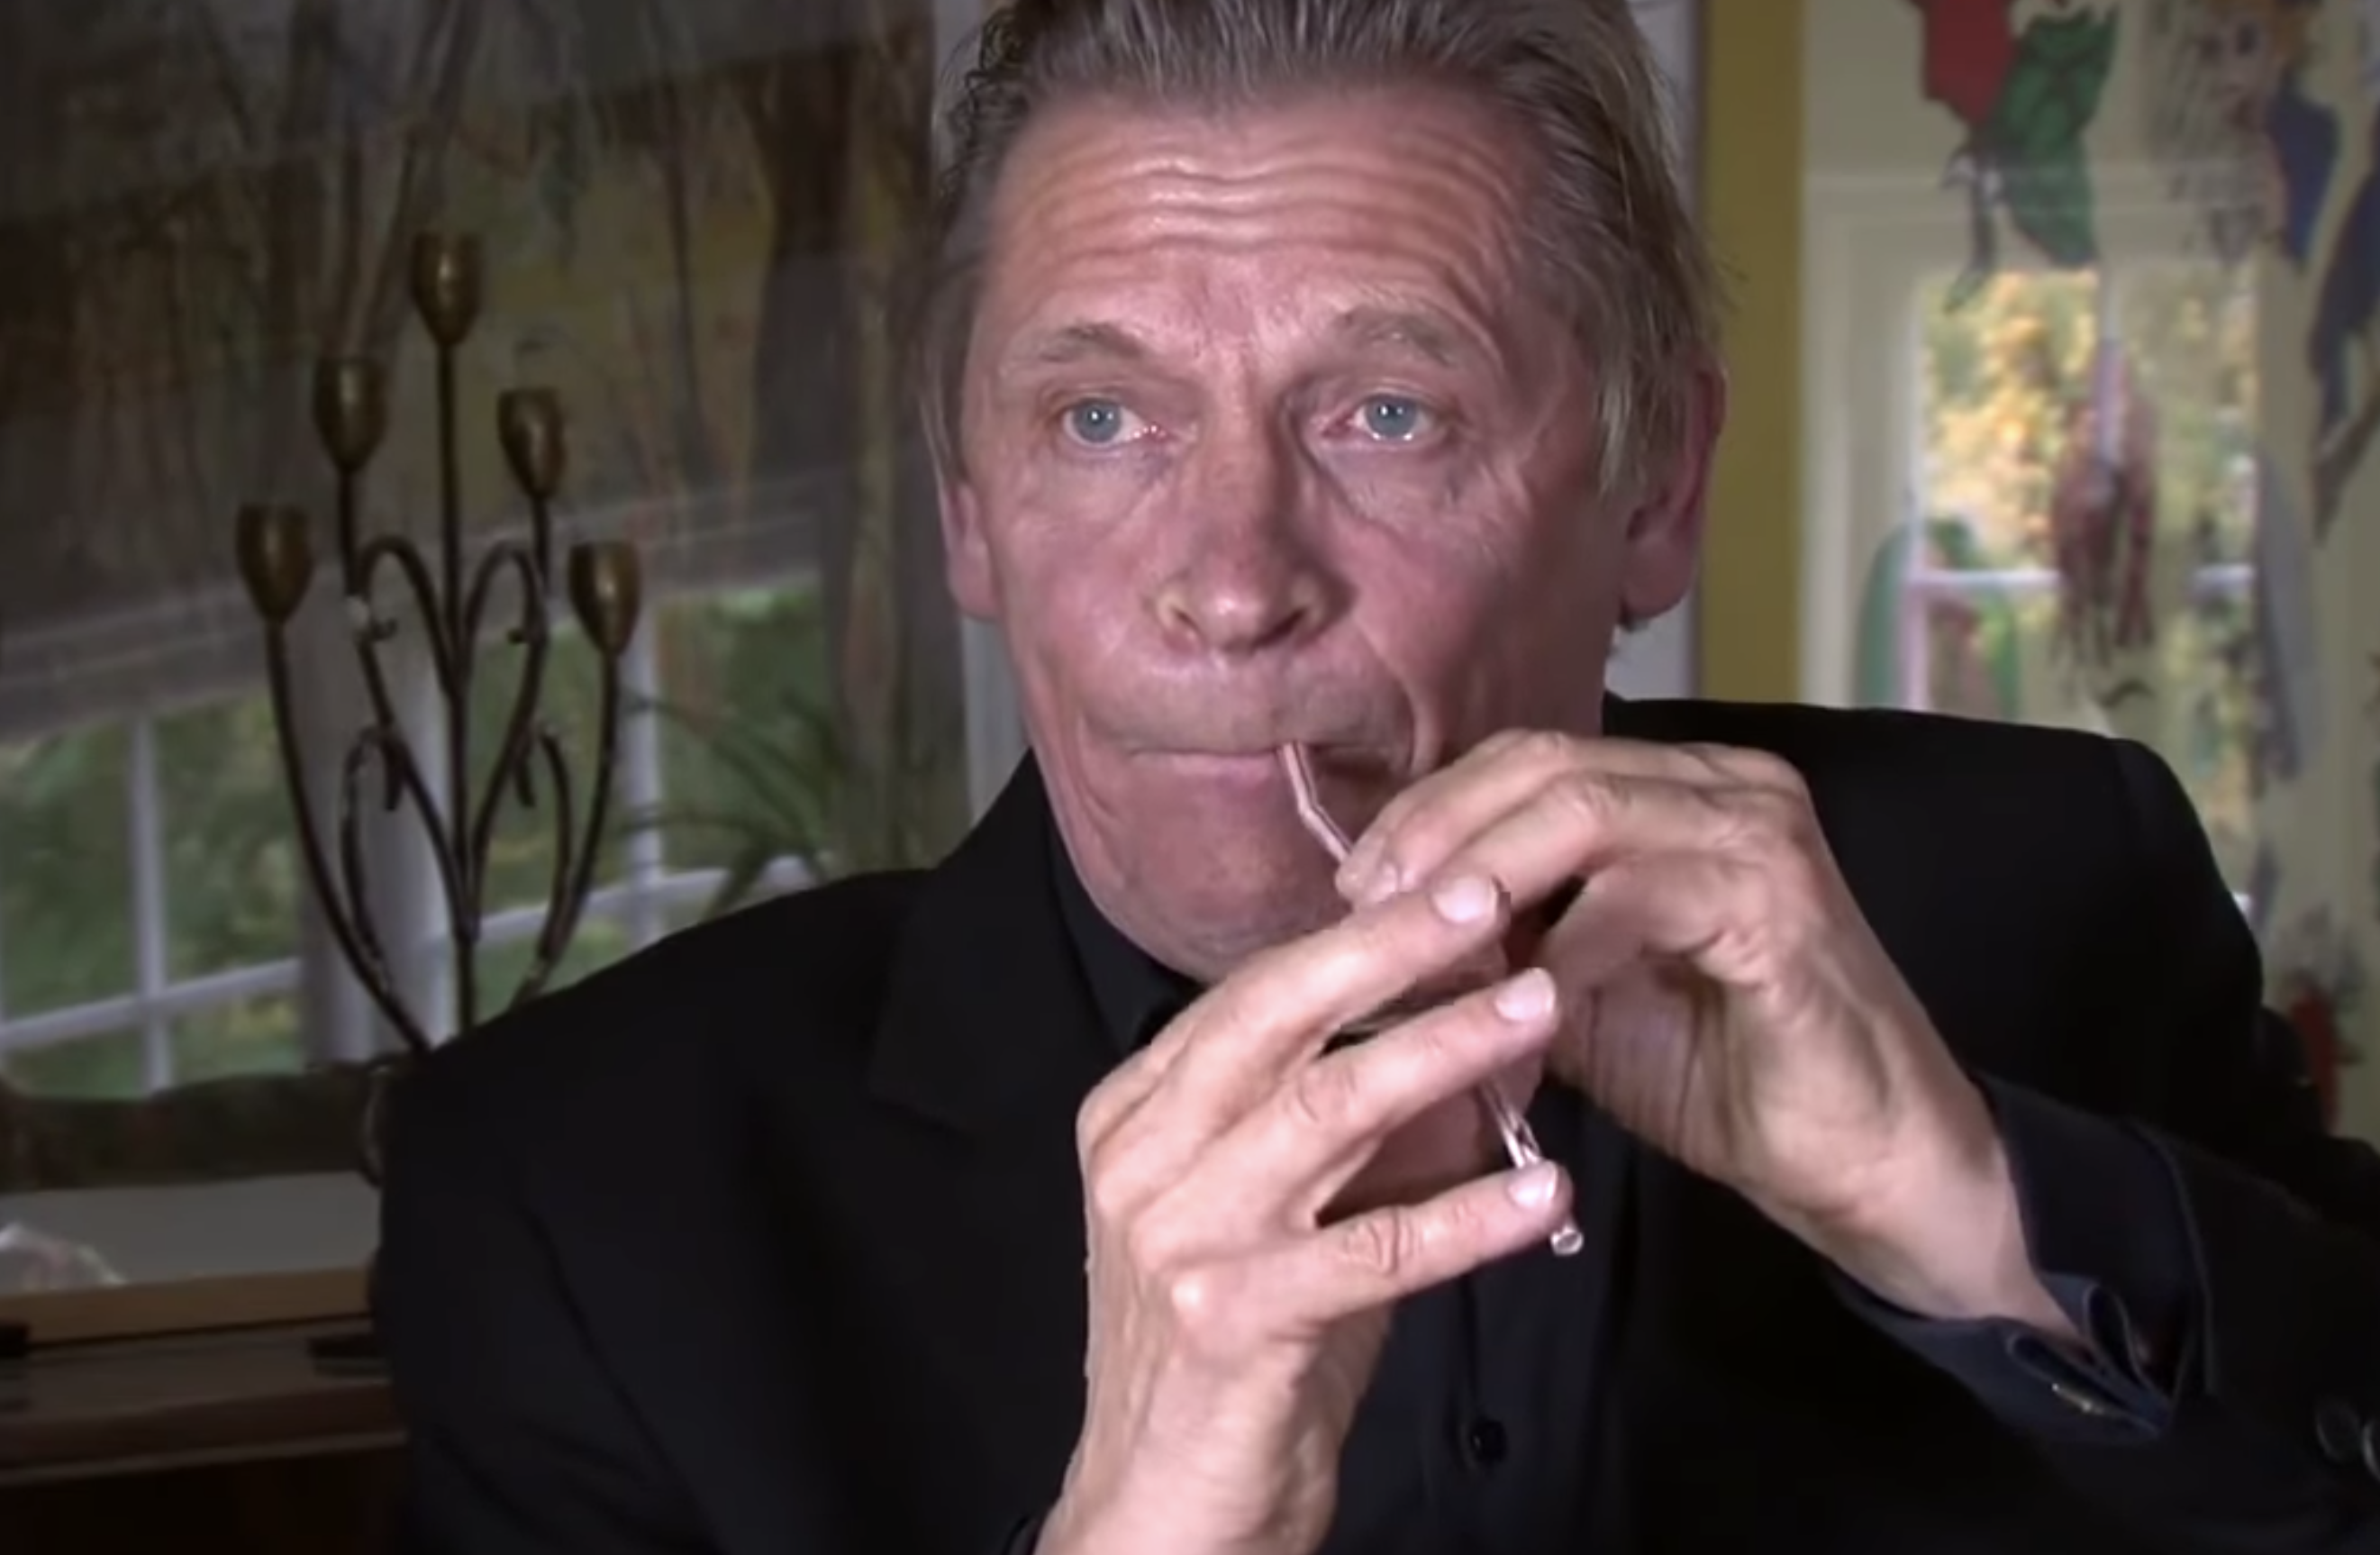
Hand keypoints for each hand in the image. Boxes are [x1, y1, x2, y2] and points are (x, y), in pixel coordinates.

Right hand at [1042, 876, 1576, 1554]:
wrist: (1167, 1511)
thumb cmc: (1240, 1352)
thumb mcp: (1293, 1215)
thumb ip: (1372, 1130)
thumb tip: (1487, 1030)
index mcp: (1139, 1111)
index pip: (1255, 992)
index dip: (1361, 934)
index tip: (1460, 881)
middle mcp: (1143, 1156)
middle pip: (1275, 1018)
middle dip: (1389, 950)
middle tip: (1493, 894)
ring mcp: (1179, 1236)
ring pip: (1325, 1110)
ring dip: (1444, 1051)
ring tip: (1539, 1008)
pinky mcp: (1232, 1321)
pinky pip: (1372, 1249)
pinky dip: (1467, 1215)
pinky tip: (1544, 1188)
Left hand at [1340, 732, 2067, 1329]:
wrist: (1859, 1157)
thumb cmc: (1719, 1073)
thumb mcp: (1578, 992)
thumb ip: (1503, 938)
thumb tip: (1383, 920)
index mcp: (1675, 788)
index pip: (1524, 758)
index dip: (1428, 810)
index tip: (1352, 882)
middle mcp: (1722, 782)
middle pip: (1541, 762)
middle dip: (1437, 831)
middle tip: (1366, 904)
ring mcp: (1757, 828)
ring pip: (1581, 808)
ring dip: (1482, 876)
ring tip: (1419, 945)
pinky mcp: (1778, 896)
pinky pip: (1636, 892)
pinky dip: (1560, 944)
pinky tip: (1515, 1002)